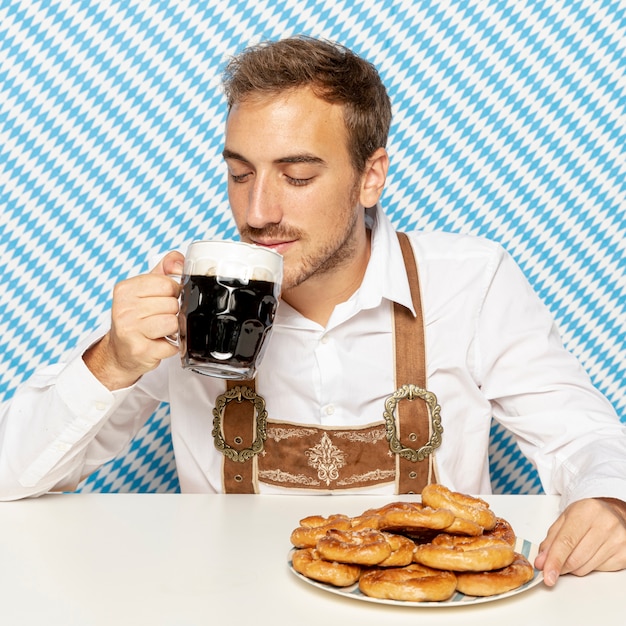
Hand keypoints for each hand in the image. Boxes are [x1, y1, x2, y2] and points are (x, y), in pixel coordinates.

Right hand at [83, 251, 183, 389]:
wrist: (120, 352)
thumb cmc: (137, 318)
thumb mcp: (146, 289)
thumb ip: (165, 270)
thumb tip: (179, 261)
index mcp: (125, 289)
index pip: (167, 284)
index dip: (174, 292)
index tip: (165, 300)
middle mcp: (123, 309)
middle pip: (172, 304)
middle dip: (173, 312)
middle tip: (160, 318)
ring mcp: (130, 330)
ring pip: (173, 322)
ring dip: (173, 329)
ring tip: (161, 331)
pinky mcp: (139, 350)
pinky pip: (172, 345)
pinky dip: (172, 346)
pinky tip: (159, 344)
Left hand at [534, 497, 625, 585]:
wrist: (613, 514)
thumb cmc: (587, 515)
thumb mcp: (565, 519)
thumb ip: (551, 540)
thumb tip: (542, 561)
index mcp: (586, 511)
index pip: (566, 542)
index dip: (554, 560)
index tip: (547, 574)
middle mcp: (605, 525)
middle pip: (575, 558)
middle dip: (561, 566)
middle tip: (554, 565)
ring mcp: (617, 541)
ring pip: (585, 568)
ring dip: (573, 567)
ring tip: (575, 552)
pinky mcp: (624, 555)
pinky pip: (598, 571)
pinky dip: (588, 566)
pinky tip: (590, 553)